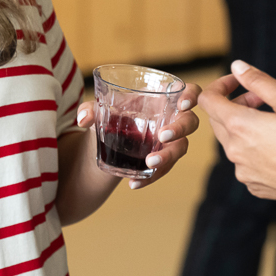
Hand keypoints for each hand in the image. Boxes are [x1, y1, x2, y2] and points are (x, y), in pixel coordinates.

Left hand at [76, 83, 202, 189]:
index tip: (182, 103)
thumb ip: (90, 109)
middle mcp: (172, 119)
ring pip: (180, 148)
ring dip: (167, 157)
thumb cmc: (111, 115)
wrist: (104, 142)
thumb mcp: (99, 110)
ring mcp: (170, 142)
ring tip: (148, 164)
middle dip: (180, 129)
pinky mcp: (163, 161)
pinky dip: (150, 178)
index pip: (190, 92)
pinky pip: (163, 170)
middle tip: (162, 136)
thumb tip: (83, 118)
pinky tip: (133, 183)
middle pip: (190, 122)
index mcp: (163, 99)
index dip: (191, 95)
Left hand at [198, 60, 275, 201]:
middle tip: (261, 100)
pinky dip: (253, 149)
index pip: (207, 100)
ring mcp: (242, 170)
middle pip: (217, 120)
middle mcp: (233, 150)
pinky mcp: (253, 184)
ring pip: (231, 141)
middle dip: (234, 103)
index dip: (219, 86)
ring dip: (243, 126)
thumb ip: (258, 80)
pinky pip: (244, 161)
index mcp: (238, 125)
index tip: (237, 82)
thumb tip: (237, 67)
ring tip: (272, 122)